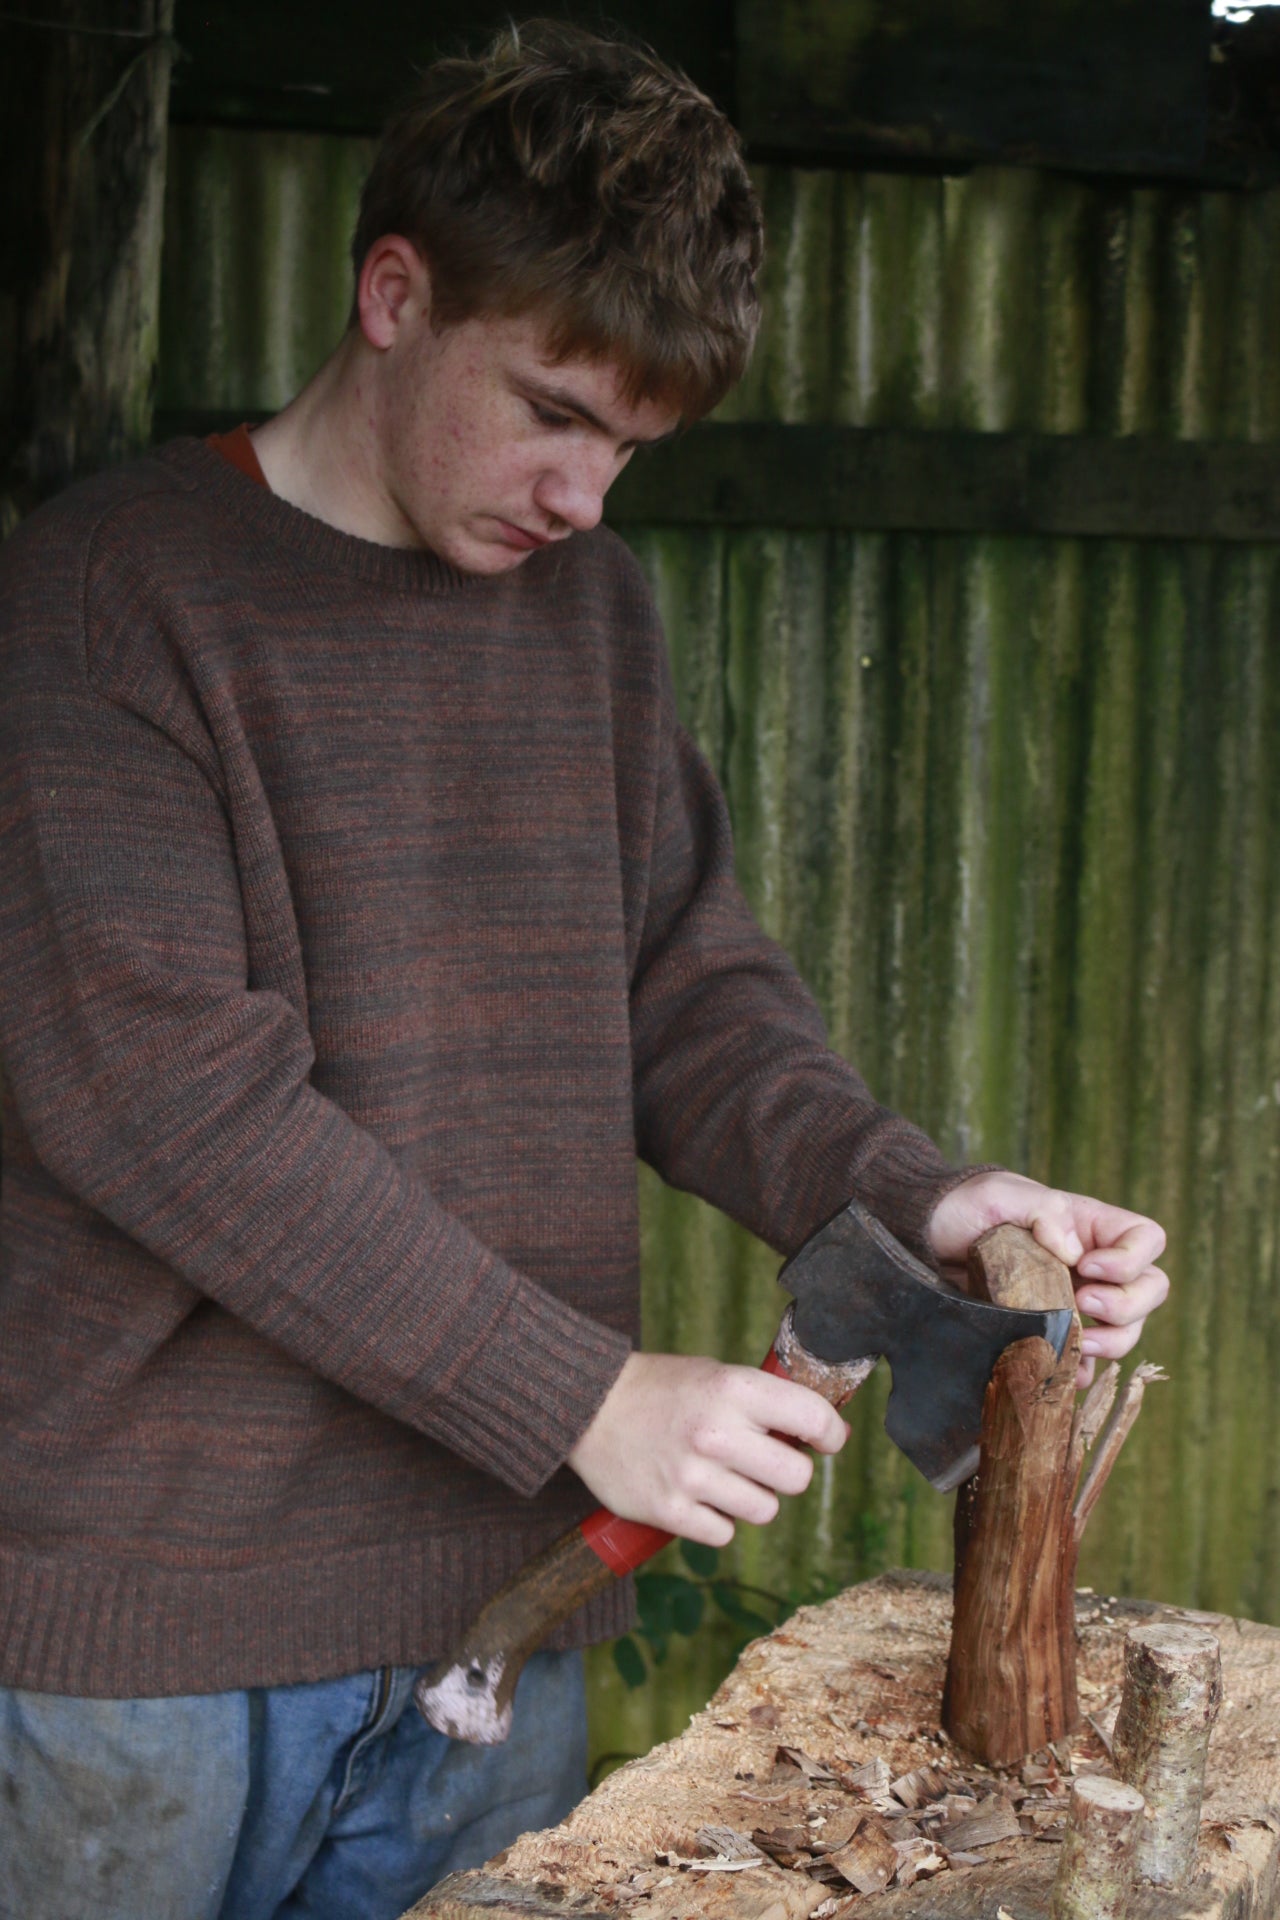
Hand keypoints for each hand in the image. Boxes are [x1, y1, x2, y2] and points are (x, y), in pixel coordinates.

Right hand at [566, 1351, 848, 1545]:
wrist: (588, 1406)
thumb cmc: (662, 1388)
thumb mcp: (716, 1374)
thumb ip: (766, 1401)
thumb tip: (828, 1432)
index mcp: (733, 1388)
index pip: (814, 1418)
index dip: (830, 1434)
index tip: (826, 1440)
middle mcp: (716, 1432)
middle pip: (798, 1478)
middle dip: (788, 1472)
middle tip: (764, 1461)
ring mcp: (692, 1476)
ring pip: (765, 1511)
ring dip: (751, 1498)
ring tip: (722, 1476)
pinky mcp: (669, 1511)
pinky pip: (724, 1533)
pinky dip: (716, 1520)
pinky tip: (696, 1495)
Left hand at [928, 1171, 1169, 1384]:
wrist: (928, 1239)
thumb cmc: (966, 1206)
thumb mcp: (1001, 1195)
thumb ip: (1045, 1213)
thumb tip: (1076, 1252)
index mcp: (1089, 1226)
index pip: (1147, 1240)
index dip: (1131, 1260)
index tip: (1088, 1268)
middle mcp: (1093, 1265)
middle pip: (1150, 1289)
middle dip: (1127, 1305)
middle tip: (1083, 1302)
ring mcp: (1076, 1300)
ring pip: (1128, 1329)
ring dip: (1113, 1342)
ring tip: (1079, 1343)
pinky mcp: (1053, 1330)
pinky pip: (1087, 1359)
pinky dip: (1083, 1369)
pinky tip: (1063, 1369)